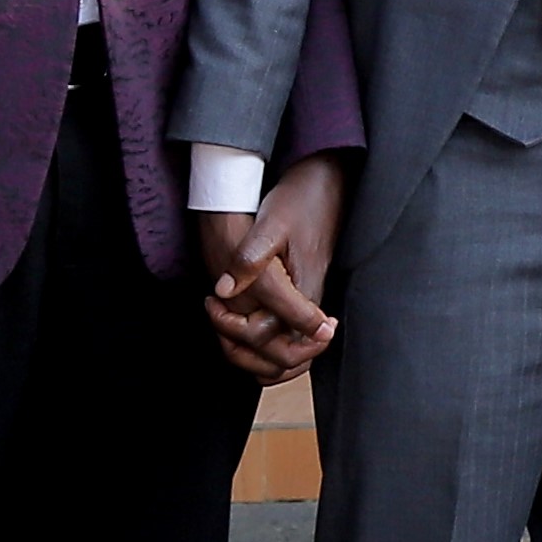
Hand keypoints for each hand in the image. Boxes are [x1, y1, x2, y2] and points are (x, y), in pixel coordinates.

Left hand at [199, 160, 347, 383]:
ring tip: (225, 331)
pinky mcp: (304, 294)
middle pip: (289, 359)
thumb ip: (250, 259)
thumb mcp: (270, 224)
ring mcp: (310, 300)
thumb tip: (225, 291)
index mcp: (305, 289)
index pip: (282, 340)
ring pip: (291, 356)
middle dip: (247, 354)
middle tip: (217, 321)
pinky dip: (264, 347)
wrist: (325, 182)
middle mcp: (312, 302)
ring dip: (256, 357)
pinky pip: (288, 339)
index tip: (216, 303)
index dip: (242, 334)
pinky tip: (239, 326)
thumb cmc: (299, 201)